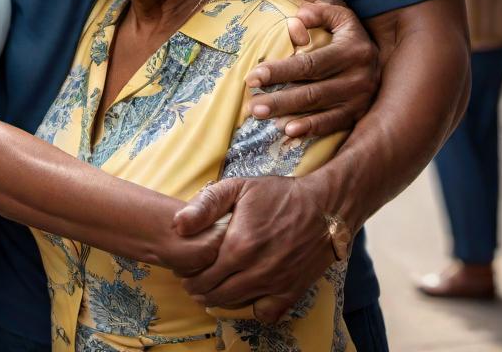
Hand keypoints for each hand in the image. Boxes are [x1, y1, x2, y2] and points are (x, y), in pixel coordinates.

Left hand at [172, 176, 335, 319]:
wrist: (324, 208)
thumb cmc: (278, 195)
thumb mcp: (239, 188)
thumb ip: (206, 204)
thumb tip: (178, 224)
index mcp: (238, 246)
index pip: (201, 273)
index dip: (187, 272)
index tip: (183, 267)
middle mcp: (256, 271)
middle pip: (214, 293)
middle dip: (198, 288)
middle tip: (192, 280)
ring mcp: (275, 285)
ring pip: (235, 304)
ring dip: (218, 299)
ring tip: (211, 287)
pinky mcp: (291, 292)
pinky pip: (265, 314)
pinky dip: (252, 309)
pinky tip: (245, 294)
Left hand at [244, 0, 378, 138]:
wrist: (383, 57)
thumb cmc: (348, 33)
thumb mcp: (340, 15)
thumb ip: (320, 9)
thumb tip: (300, 13)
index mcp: (352, 50)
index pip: (310, 64)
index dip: (281, 71)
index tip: (253, 76)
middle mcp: (360, 77)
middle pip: (312, 91)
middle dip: (279, 99)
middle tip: (252, 105)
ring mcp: (361, 99)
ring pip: (320, 110)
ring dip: (289, 115)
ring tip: (261, 115)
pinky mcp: (360, 114)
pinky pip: (333, 125)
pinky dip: (311, 129)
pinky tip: (289, 132)